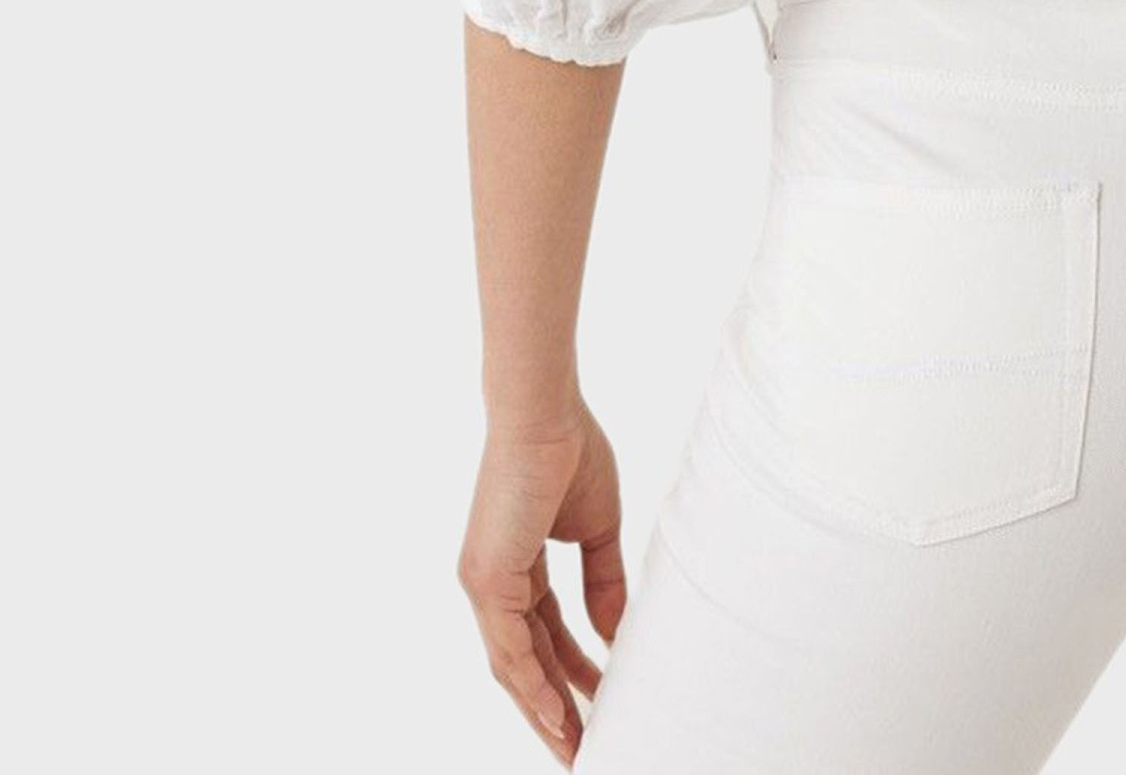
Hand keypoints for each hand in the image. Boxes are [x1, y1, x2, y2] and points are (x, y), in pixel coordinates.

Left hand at [458, 402, 627, 762]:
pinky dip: (532, 685)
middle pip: (524, 663)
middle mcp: (493, 583)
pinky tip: (557, 714)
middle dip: (554, 708)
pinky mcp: (486, 578)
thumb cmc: (569, 450)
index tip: (600, 702)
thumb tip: (615, 633)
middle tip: (583, 748)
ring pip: (513, 667)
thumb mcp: (597, 529)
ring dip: (544, 710)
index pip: (544, 636)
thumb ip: (603, 582)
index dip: (570, 672)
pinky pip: (509, 648)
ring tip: (576, 747)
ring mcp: (484, 583)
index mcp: (516, 568)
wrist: (544, 411)